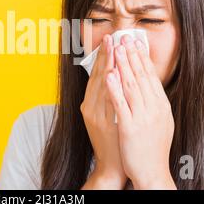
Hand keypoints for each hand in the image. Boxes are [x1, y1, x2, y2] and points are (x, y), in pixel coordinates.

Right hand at [80, 34, 126, 189]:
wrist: (112, 166)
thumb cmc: (111, 140)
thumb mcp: (104, 117)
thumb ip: (107, 98)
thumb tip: (114, 76)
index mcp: (90, 104)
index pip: (97, 75)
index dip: (102, 57)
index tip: (109, 40)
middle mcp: (90, 107)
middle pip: (98, 77)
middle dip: (105, 56)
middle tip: (110, 37)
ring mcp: (97, 115)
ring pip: (102, 86)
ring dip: (108, 65)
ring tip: (113, 48)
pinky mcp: (105, 123)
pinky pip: (109, 101)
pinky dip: (111, 86)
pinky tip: (114, 74)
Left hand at [106, 34, 175, 189]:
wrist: (150, 172)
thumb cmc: (153, 147)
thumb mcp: (161, 121)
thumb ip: (154, 102)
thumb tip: (148, 83)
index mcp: (161, 106)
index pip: (150, 76)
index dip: (142, 57)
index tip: (136, 42)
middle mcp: (154, 109)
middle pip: (140, 76)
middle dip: (131, 54)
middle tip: (124, 36)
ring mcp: (141, 117)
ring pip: (130, 85)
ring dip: (123, 64)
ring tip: (117, 47)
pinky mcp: (129, 127)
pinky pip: (120, 103)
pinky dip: (114, 87)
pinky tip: (109, 74)